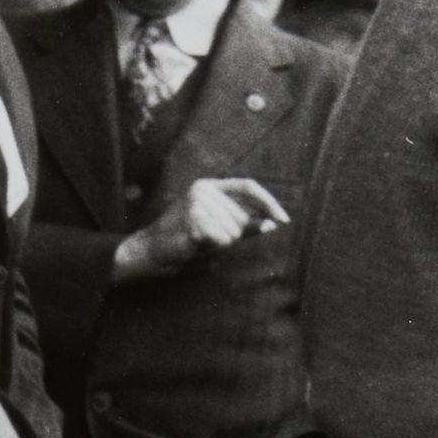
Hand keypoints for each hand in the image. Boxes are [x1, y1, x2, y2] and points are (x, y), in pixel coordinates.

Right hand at [115, 177, 289, 282]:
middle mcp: (203, 189)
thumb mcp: (220, 227)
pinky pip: (221, 240)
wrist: (152, 251)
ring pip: (232, 231)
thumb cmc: (188, 241)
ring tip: (200, 242)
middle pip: (241, 216)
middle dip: (234, 235)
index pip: (248, 187)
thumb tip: (274, 223)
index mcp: (210, 186)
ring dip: (221, 243)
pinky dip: (213, 248)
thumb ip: (245, 223)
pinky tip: (196, 245)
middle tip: (210, 240)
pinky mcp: (193, 220)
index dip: (268, 202)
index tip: (284, 220)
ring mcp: (196, 203)